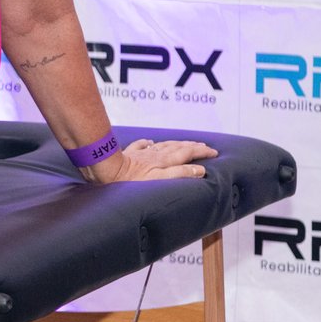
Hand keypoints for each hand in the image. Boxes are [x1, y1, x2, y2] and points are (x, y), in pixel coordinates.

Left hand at [86, 138, 216, 183]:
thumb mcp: (159, 179)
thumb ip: (180, 174)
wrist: (106, 170)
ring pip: (162, 145)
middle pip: (177, 147)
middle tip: (204, 146)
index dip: (201, 152)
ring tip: (185, 143)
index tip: (214, 152)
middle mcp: (154, 154)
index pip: (187, 154)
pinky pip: (141, 145)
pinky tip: (150, 142)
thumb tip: (200, 170)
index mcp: (164, 161)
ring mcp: (141, 153)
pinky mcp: (128, 154)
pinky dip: (149, 143)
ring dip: (176, 144)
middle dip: (193, 146)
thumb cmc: (131, 179)